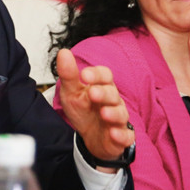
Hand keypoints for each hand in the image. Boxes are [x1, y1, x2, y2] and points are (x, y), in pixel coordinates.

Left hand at [55, 48, 133, 163]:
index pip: (105, 76)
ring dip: (113, 113)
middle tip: (92, 93)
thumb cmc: (84, 111)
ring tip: (104, 113)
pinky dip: (121, 135)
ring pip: (120, 114)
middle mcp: (113, 101)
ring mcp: (118, 119)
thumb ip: (69, 74)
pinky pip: (126, 136)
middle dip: (103, 93)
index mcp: (102, 86)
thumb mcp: (72, 92)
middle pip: (112, 94)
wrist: (90, 137)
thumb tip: (63, 52)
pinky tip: (113, 133)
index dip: (96, 75)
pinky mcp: (121, 137)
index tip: (84, 75)